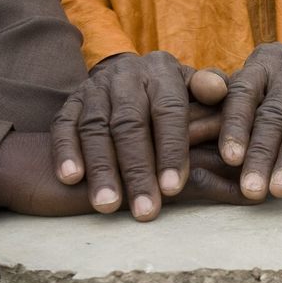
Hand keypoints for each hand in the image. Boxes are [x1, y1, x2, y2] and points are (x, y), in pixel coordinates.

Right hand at [50, 52, 227, 220]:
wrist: (127, 76)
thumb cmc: (173, 95)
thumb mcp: (195, 88)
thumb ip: (210, 90)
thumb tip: (218, 92)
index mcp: (162, 72)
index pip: (169, 111)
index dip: (171, 150)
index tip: (172, 188)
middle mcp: (127, 76)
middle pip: (130, 124)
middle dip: (137, 170)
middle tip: (144, 210)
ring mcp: (95, 89)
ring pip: (96, 128)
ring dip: (102, 169)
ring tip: (108, 205)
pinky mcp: (70, 102)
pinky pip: (63, 125)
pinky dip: (66, 151)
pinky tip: (70, 178)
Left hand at [220, 33, 281, 201]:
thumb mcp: (259, 73)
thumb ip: (228, 98)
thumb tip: (188, 131)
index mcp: (261, 66)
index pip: (244, 93)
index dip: (236, 125)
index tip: (229, 157)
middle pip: (274, 115)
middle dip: (262, 154)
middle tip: (251, 190)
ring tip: (281, 193)